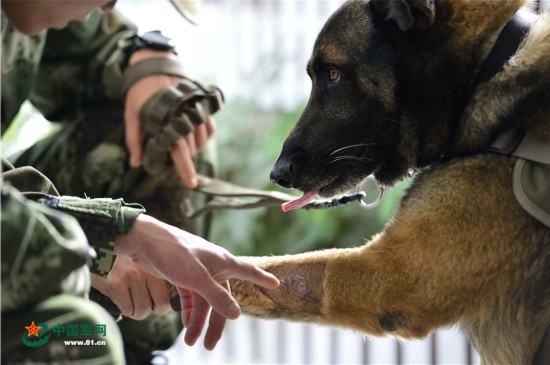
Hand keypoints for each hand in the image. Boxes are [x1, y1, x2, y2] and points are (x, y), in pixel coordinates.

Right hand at [90, 255, 170, 319]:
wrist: (97, 244)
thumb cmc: (122, 254)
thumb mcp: (143, 257)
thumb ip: (156, 272)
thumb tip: (166, 300)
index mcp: (158, 264)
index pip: (173, 292)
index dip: (165, 302)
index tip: (156, 301)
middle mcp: (148, 270)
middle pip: (161, 305)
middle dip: (152, 309)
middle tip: (142, 304)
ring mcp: (132, 277)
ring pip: (143, 310)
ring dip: (135, 311)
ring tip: (130, 302)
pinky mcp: (116, 284)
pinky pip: (127, 309)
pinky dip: (124, 310)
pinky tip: (120, 300)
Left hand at [114, 214, 279, 349]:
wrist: (144, 241)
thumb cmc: (174, 252)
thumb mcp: (197, 278)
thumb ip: (216, 297)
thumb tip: (236, 315)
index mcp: (222, 262)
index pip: (248, 272)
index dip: (262, 279)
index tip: (277, 285)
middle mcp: (213, 267)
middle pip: (221, 299)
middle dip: (216, 323)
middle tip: (210, 345)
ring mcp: (197, 271)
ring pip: (204, 301)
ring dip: (198, 321)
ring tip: (191, 341)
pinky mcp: (182, 275)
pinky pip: (191, 298)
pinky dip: (189, 312)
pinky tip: (185, 325)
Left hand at [124, 49, 216, 188]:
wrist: (153, 62)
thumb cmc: (139, 91)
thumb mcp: (131, 115)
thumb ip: (134, 140)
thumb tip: (136, 164)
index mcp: (165, 119)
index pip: (179, 151)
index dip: (185, 169)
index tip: (191, 184)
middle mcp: (184, 114)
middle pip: (191, 148)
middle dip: (185, 160)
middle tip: (173, 160)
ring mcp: (195, 108)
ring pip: (202, 140)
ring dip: (194, 149)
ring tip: (181, 147)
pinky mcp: (202, 103)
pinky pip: (210, 127)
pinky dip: (204, 136)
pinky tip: (194, 137)